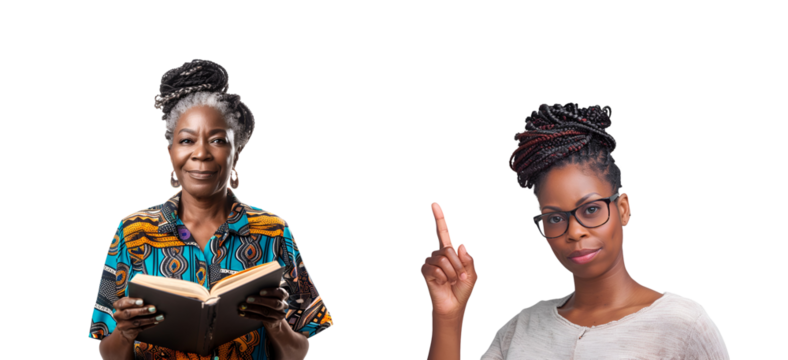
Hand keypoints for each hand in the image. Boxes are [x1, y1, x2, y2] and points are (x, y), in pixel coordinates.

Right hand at [111, 297, 163, 343]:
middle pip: (129, 313)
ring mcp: (122, 324)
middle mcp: (118, 315)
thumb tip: (150, 298)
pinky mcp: (129, 331)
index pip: (122, 303)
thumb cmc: (131, 309)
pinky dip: (150, 325)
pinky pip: (140, 328)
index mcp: (118, 305)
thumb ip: (136, 301)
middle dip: (142, 311)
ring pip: (136, 322)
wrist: (126, 325)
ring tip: (159, 316)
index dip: (132, 302)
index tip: (142, 301)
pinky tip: (156, 321)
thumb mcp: (131, 303)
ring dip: (149, 319)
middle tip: (154, 308)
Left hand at [239, 287, 288, 328]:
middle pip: (274, 304)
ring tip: (242, 306)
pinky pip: (260, 318)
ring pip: (266, 311)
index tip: (260, 292)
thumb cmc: (269, 300)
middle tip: (247, 299)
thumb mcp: (270, 295)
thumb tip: (250, 287)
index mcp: (284, 296)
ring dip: (252, 308)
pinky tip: (242, 313)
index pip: (281, 293)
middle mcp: (283, 305)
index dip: (271, 292)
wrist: (275, 317)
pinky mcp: (273, 322)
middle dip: (260, 301)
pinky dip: (250, 315)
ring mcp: (279, 315)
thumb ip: (265, 292)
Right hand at [420, 200, 476, 320]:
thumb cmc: (462, 290)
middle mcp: (438, 253)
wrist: (453, 306)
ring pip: (444, 260)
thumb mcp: (472, 275)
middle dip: (459, 266)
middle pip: (450, 250)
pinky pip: (436, 269)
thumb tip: (460, 244)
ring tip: (451, 281)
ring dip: (452, 273)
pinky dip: (443, 278)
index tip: (434, 203)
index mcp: (450, 251)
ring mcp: (430, 261)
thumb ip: (468, 260)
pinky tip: (442, 283)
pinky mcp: (425, 271)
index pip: (443, 231)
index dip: (439, 217)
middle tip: (459, 277)